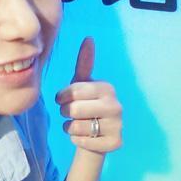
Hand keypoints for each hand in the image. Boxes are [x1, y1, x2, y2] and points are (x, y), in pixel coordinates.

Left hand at [55, 37, 121, 153]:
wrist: (96, 136)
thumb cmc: (86, 106)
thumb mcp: (82, 85)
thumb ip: (84, 63)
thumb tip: (89, 38)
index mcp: (107, 87)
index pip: (73, 91)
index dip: (62, 97)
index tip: (64, 99)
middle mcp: (117, 105)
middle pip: (73, 110)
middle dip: (65, 113)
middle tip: (71, 114)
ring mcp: (118, 125)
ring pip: (76, 127)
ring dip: (70, 128)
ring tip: (78, 125)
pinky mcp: (115, 143)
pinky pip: (81, 142)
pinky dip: (76, 140)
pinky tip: (84, 137)